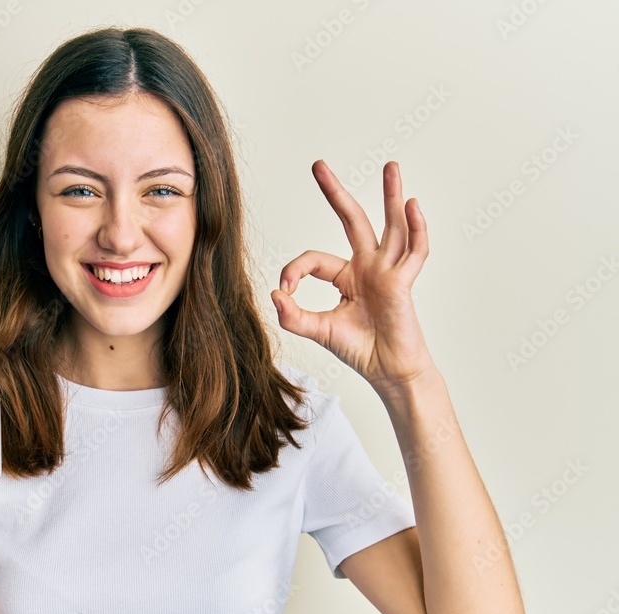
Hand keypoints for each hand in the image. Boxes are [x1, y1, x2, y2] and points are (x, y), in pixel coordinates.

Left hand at [270, 160, 434, 392]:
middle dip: (335, 192)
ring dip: (390, 196)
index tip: (285, 288)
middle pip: (351, 220)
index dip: (295, 269)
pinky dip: (416, 230)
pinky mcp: (403, 283)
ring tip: (391, 166)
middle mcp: (367, 267)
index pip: (314, 258)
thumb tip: (273, 294)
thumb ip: (294, 316)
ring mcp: (387, 272)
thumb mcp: (319, 331)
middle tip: (318, 165)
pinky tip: (412, 206)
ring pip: (390, 226)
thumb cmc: (359, 350)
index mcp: (345, 276)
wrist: (388, 371)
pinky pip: (414, 252)